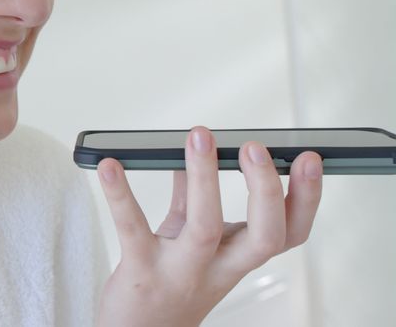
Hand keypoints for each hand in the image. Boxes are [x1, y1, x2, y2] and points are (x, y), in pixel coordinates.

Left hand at [94, 126, 322, 326]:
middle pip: (263, 237)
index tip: (309, 160)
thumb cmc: (166, 285)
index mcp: (235, 258)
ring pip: (204, 228)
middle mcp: (217, 269)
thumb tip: (197, 151)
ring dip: (204, 179)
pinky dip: (121, 194)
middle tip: (257, 148)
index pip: (287, 233)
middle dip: (266, 192)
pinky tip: (110, 166)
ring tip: (199, 135)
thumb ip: (193, 200)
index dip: (305, 200)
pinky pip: (132, 229)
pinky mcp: (140, 272)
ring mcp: (180, 273)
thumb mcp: (190, 244)